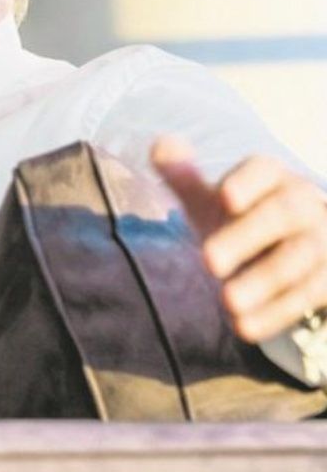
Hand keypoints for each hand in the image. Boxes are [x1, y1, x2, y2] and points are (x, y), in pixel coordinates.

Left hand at [152, 135, 326, 342]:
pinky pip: (311, 294)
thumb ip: (184, 175)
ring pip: (300, 258)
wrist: (289, 254)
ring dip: (263, 282)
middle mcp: (303, 203)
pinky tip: (244, 327)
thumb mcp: (210, 201)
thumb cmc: (241, 219)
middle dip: (246, 237)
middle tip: (208, 261)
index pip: (263, 169)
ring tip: (226, 303)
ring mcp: (323, 240)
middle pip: (282, 214)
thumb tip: (160, 144)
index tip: (224, 197)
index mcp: (271, 177)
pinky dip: (277, 313)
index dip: (247, 181)